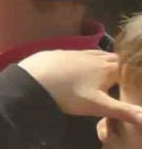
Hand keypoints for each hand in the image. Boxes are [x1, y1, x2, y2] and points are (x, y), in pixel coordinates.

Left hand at [18, 50, 141, 125]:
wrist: (33, 79)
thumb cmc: (69, 94)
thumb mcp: (98, 106)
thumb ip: (123, 111)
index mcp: (106, 68)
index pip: (127, 67)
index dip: (134, 73)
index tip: (136, 78)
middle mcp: (94, 56)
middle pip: (113, 58)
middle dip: (122, 65)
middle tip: (127, 72)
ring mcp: (75, 52)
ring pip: (97, 53)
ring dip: (105, 59)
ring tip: (109, 66)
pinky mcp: (60, 52)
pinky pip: (79, 53)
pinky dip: (87, 58)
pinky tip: (82, 63)